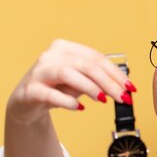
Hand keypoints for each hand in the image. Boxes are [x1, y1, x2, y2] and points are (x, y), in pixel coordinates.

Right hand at [6, 39, 134, 124]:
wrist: (26, 103)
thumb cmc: (56, 89)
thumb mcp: (80, 82)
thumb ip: (98, 81)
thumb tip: (123, 86)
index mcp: (65, 48)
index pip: (96, 58)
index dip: (116, 73)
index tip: (130, 87)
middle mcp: (51, 56)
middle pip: (86, 65)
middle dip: (109, 82)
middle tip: (123, 97)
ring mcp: (39, 71)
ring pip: (68, 73)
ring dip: (90, 87)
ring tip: (103, 100)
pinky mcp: (30, 90)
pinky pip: (51, 94)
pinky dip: (68, 101)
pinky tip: (80, 107)